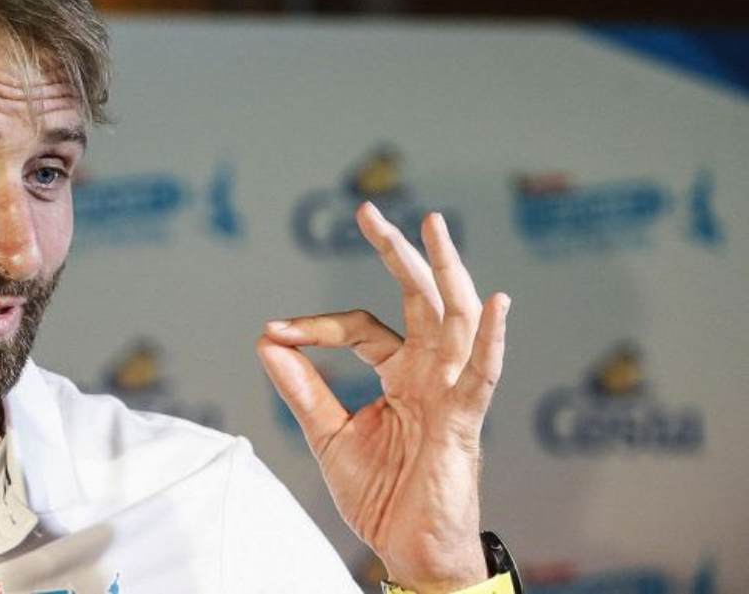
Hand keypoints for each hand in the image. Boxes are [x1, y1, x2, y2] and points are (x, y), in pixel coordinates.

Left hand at [257, 202, 509, 593]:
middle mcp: (431, 372)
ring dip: (445, 271)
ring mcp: (452, 392)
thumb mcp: (328, 433)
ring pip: (455, 319)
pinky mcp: (464, 421)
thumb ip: (301, 388)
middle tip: (368, 212)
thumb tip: (266, 340)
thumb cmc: (381, 494)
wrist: (409, 548)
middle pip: (419, 299)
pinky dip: (492, 339)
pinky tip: (496, 302)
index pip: (362, 326)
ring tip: (431, 226)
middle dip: (397, 253)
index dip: (316, 325)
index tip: (274, 331)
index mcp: (402, 373)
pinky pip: (484, 376)